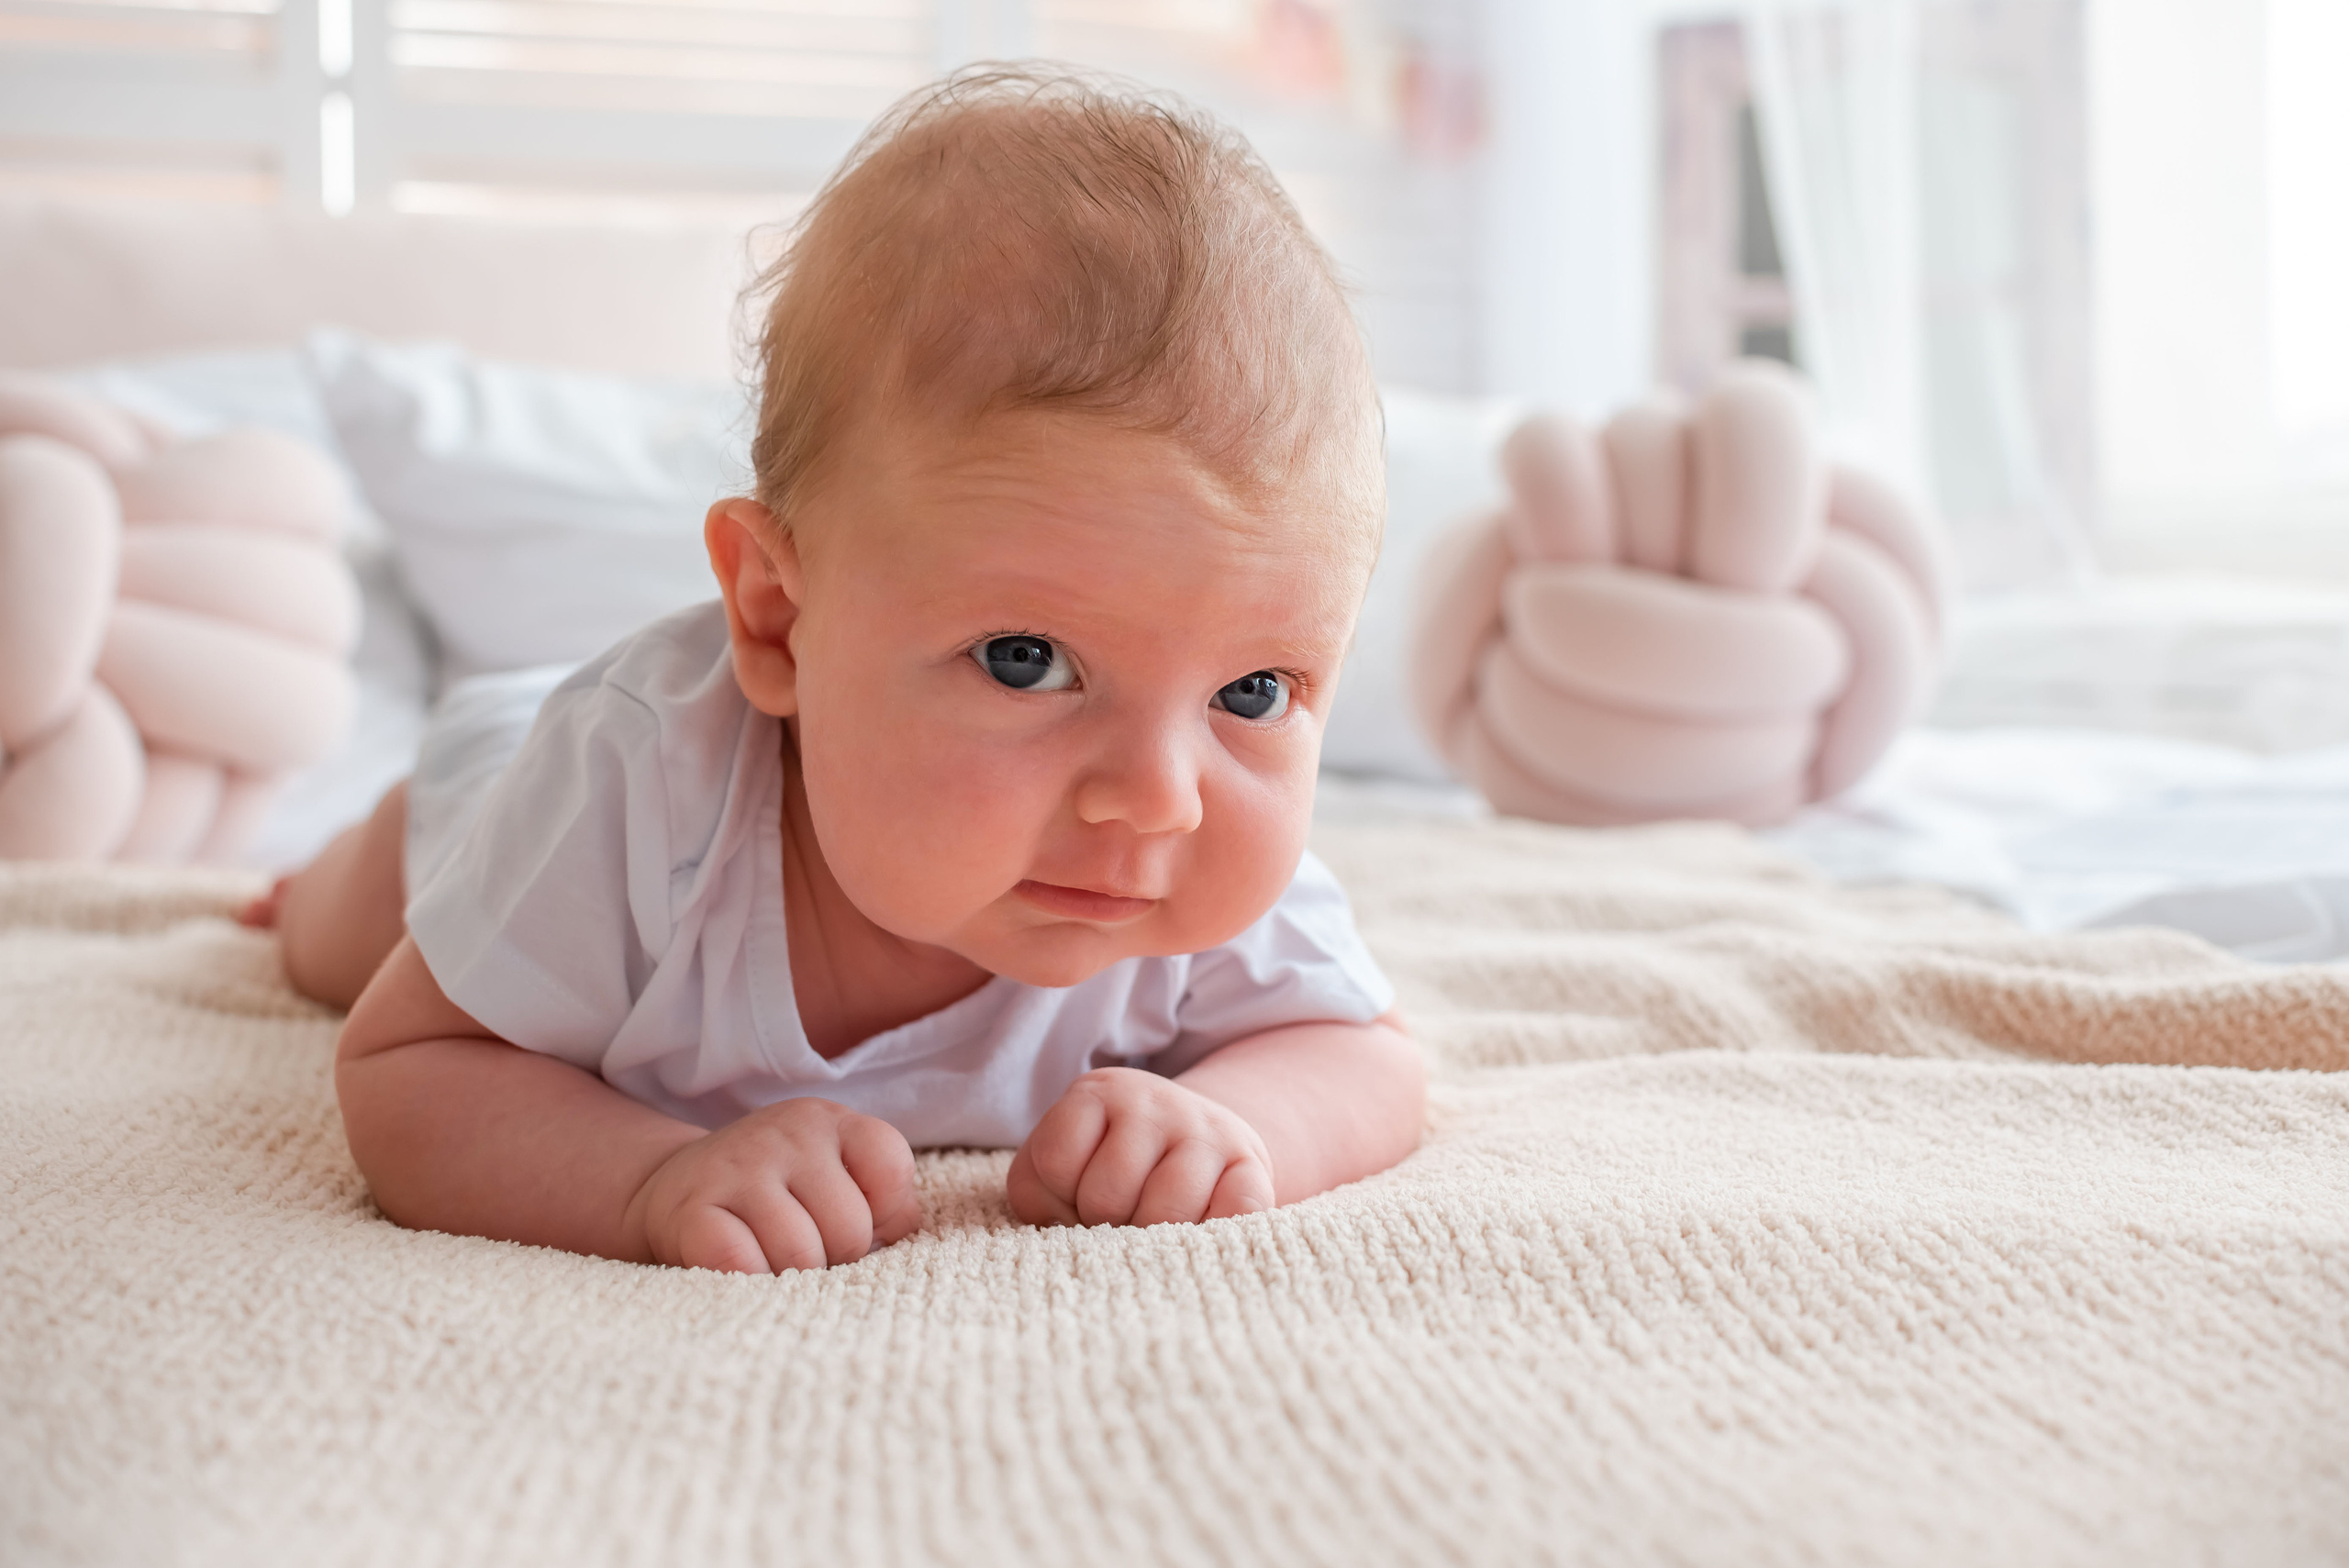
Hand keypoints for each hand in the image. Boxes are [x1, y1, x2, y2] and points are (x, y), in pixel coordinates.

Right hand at [625, 1098, 920, 1272]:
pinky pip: (743, 1264)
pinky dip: (749, 1280)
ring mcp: (737, 1167)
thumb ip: (885, 1204)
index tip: (847, 1220)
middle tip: (806, 1249)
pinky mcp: (691, 1209)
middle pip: (850, 1229)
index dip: (883, 1215)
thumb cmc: (777, 1196)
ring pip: (800, 1255)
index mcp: (830, 1122)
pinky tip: (740, 1267)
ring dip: (791, 1277)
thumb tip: (897, 1239)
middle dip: (835, 1257)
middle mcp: (786, 1134)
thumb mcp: (835, 1179)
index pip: (891, 1168)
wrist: (676, 1188)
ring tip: (772, 1259)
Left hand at [1007, 1067, 1274, 1227]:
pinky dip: (1210, 1233)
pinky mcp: (1251, 1164)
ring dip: (1152, 1237)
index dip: (1059, 1197)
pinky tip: (1197, 1226)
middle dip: (1105, 1222)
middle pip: (1108, 1193)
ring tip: (1152, 1225)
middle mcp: (1155, 1100)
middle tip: (1118, 1216)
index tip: (1075, 1195)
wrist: (1195, 1142)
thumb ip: (1037, 1196)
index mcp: (1098, 1093)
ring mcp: (1207, 1130)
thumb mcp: (1053, 1170)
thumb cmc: (1107, 1168)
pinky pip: (1232, 1212)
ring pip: (1165, 1210)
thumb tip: (1064, 1235)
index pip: (1056, 1162)